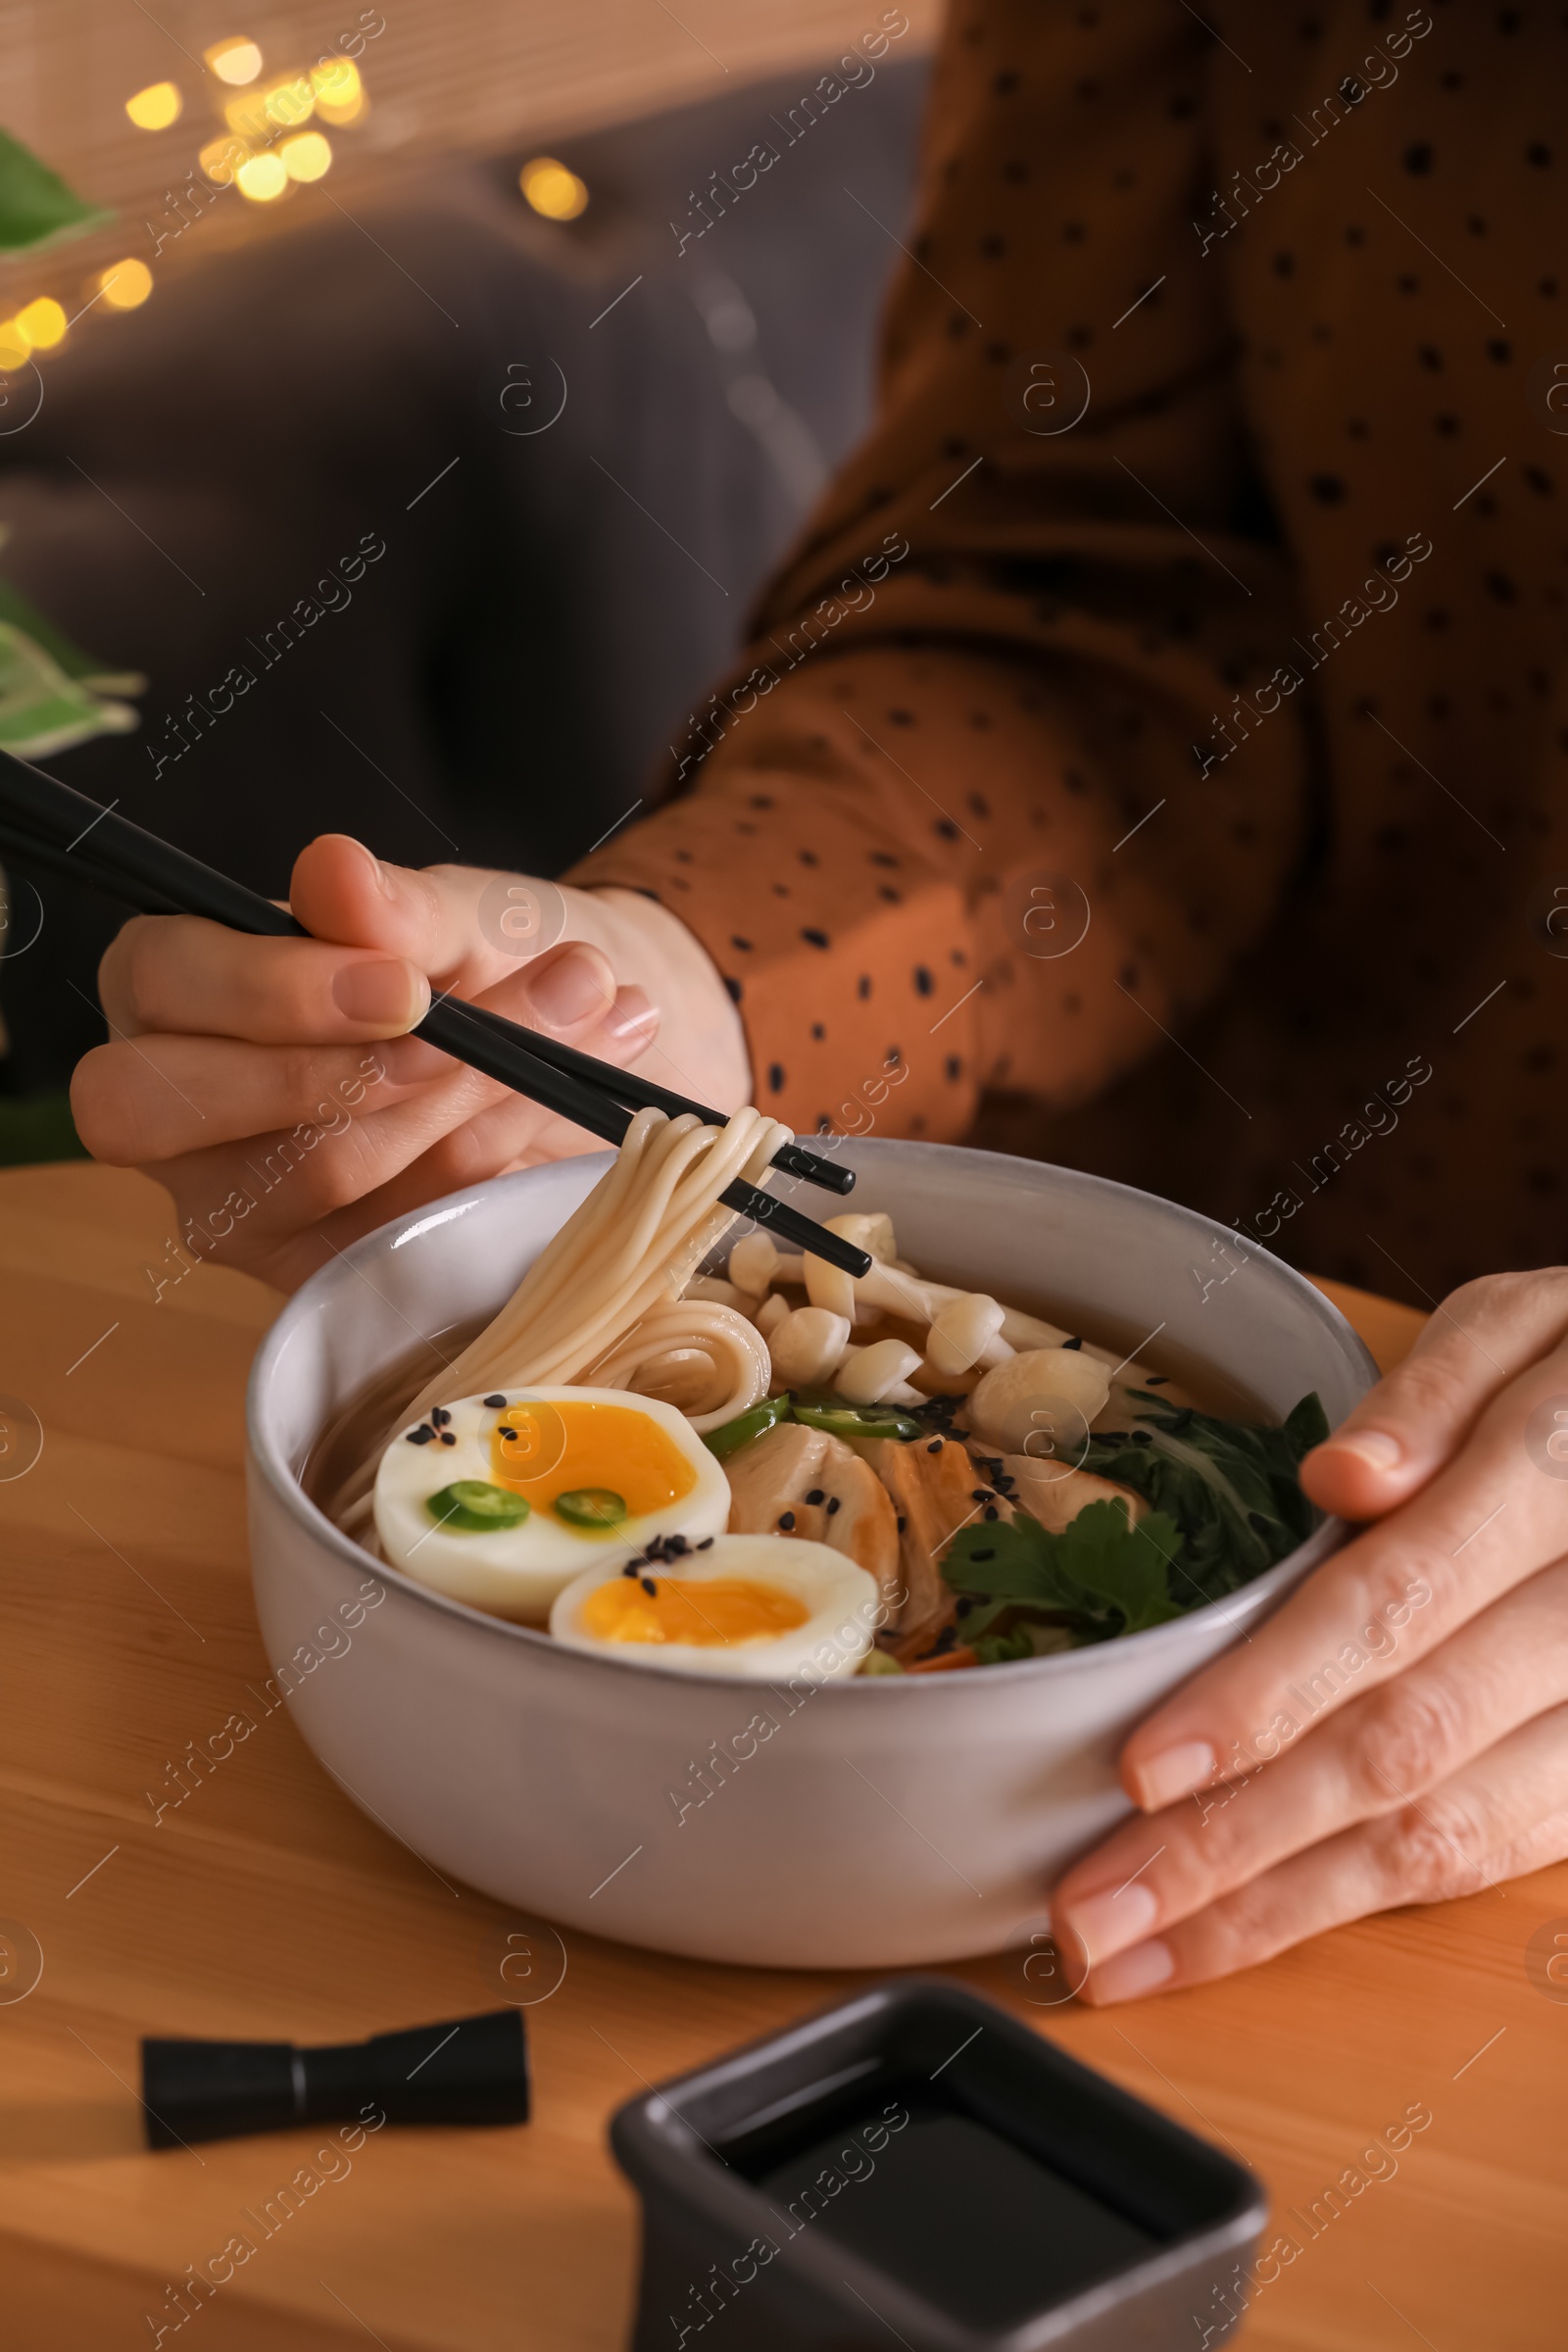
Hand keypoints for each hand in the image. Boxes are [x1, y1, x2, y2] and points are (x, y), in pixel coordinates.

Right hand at [71, 833, 749, 1293]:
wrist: (570, 1044)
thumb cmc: (482, 963)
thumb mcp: (459, 917)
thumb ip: (397, 904)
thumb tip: (334, 871)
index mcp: (171, 984)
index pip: (163, 983)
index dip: (274, 991)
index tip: (407, 987)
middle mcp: (172, 1106)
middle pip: (177, 1108)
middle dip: (349, 1072)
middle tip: (474, 1034)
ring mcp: (237, 1204)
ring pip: (316, 1170)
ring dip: (457, 1099)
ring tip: (573, 1021)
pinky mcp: (317, 1271)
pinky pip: (394, 1226)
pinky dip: (489, 1155)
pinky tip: (549, 1097)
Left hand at [1050, 1272, 1567, 1999]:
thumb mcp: (1526, 1325)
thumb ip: (1436, 1394)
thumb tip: (1345, 1476)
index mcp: (1557, 1483)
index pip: (1393, 1607)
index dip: (1266, 1697)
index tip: (1144, 1768)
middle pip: (1400, 1749)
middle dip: (1234, 1843)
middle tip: (1093, 1907)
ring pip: (1443, 1837)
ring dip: (1277, 1910)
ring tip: (1137, 1952)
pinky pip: (1489, 1857)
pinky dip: (1356, 1906)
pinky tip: (1245, 1932)